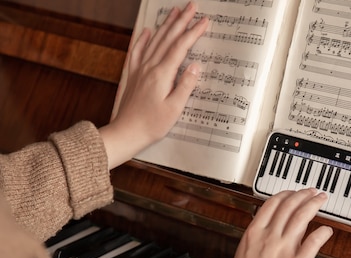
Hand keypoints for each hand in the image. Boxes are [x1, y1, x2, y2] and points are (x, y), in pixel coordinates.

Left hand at [100, 2, 207, 168]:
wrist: (126, 132)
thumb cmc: (152, 124)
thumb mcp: (174, 108)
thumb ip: (185, 85)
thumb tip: (195, 66)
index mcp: (162, 75)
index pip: (181, 48)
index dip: (193, 33)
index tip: (204, 21)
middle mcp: (150, 68)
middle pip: (167, 38)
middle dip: (181, 21)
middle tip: (191, 7)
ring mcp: (140, 70)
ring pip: (154, 41)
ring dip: (166, 25)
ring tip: (175, 12)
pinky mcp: (133, 76)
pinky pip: (137, 52)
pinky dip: (143, 39)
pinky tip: (147, 31)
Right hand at [223, 189, 333, 257]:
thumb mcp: (244, 257)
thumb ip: (257, 241)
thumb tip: (270, 232)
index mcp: (253, 234)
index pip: (273, 203)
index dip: (287, 194)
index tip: (295, 192)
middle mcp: (269, 237)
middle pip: (289, 205)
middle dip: (304, 194)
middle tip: (313, 192)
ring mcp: (283, 250)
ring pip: (302, 217)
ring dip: (314, 204)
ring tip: (321, 200)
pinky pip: (313, 242)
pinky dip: (322, 232)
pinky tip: (327, 230)